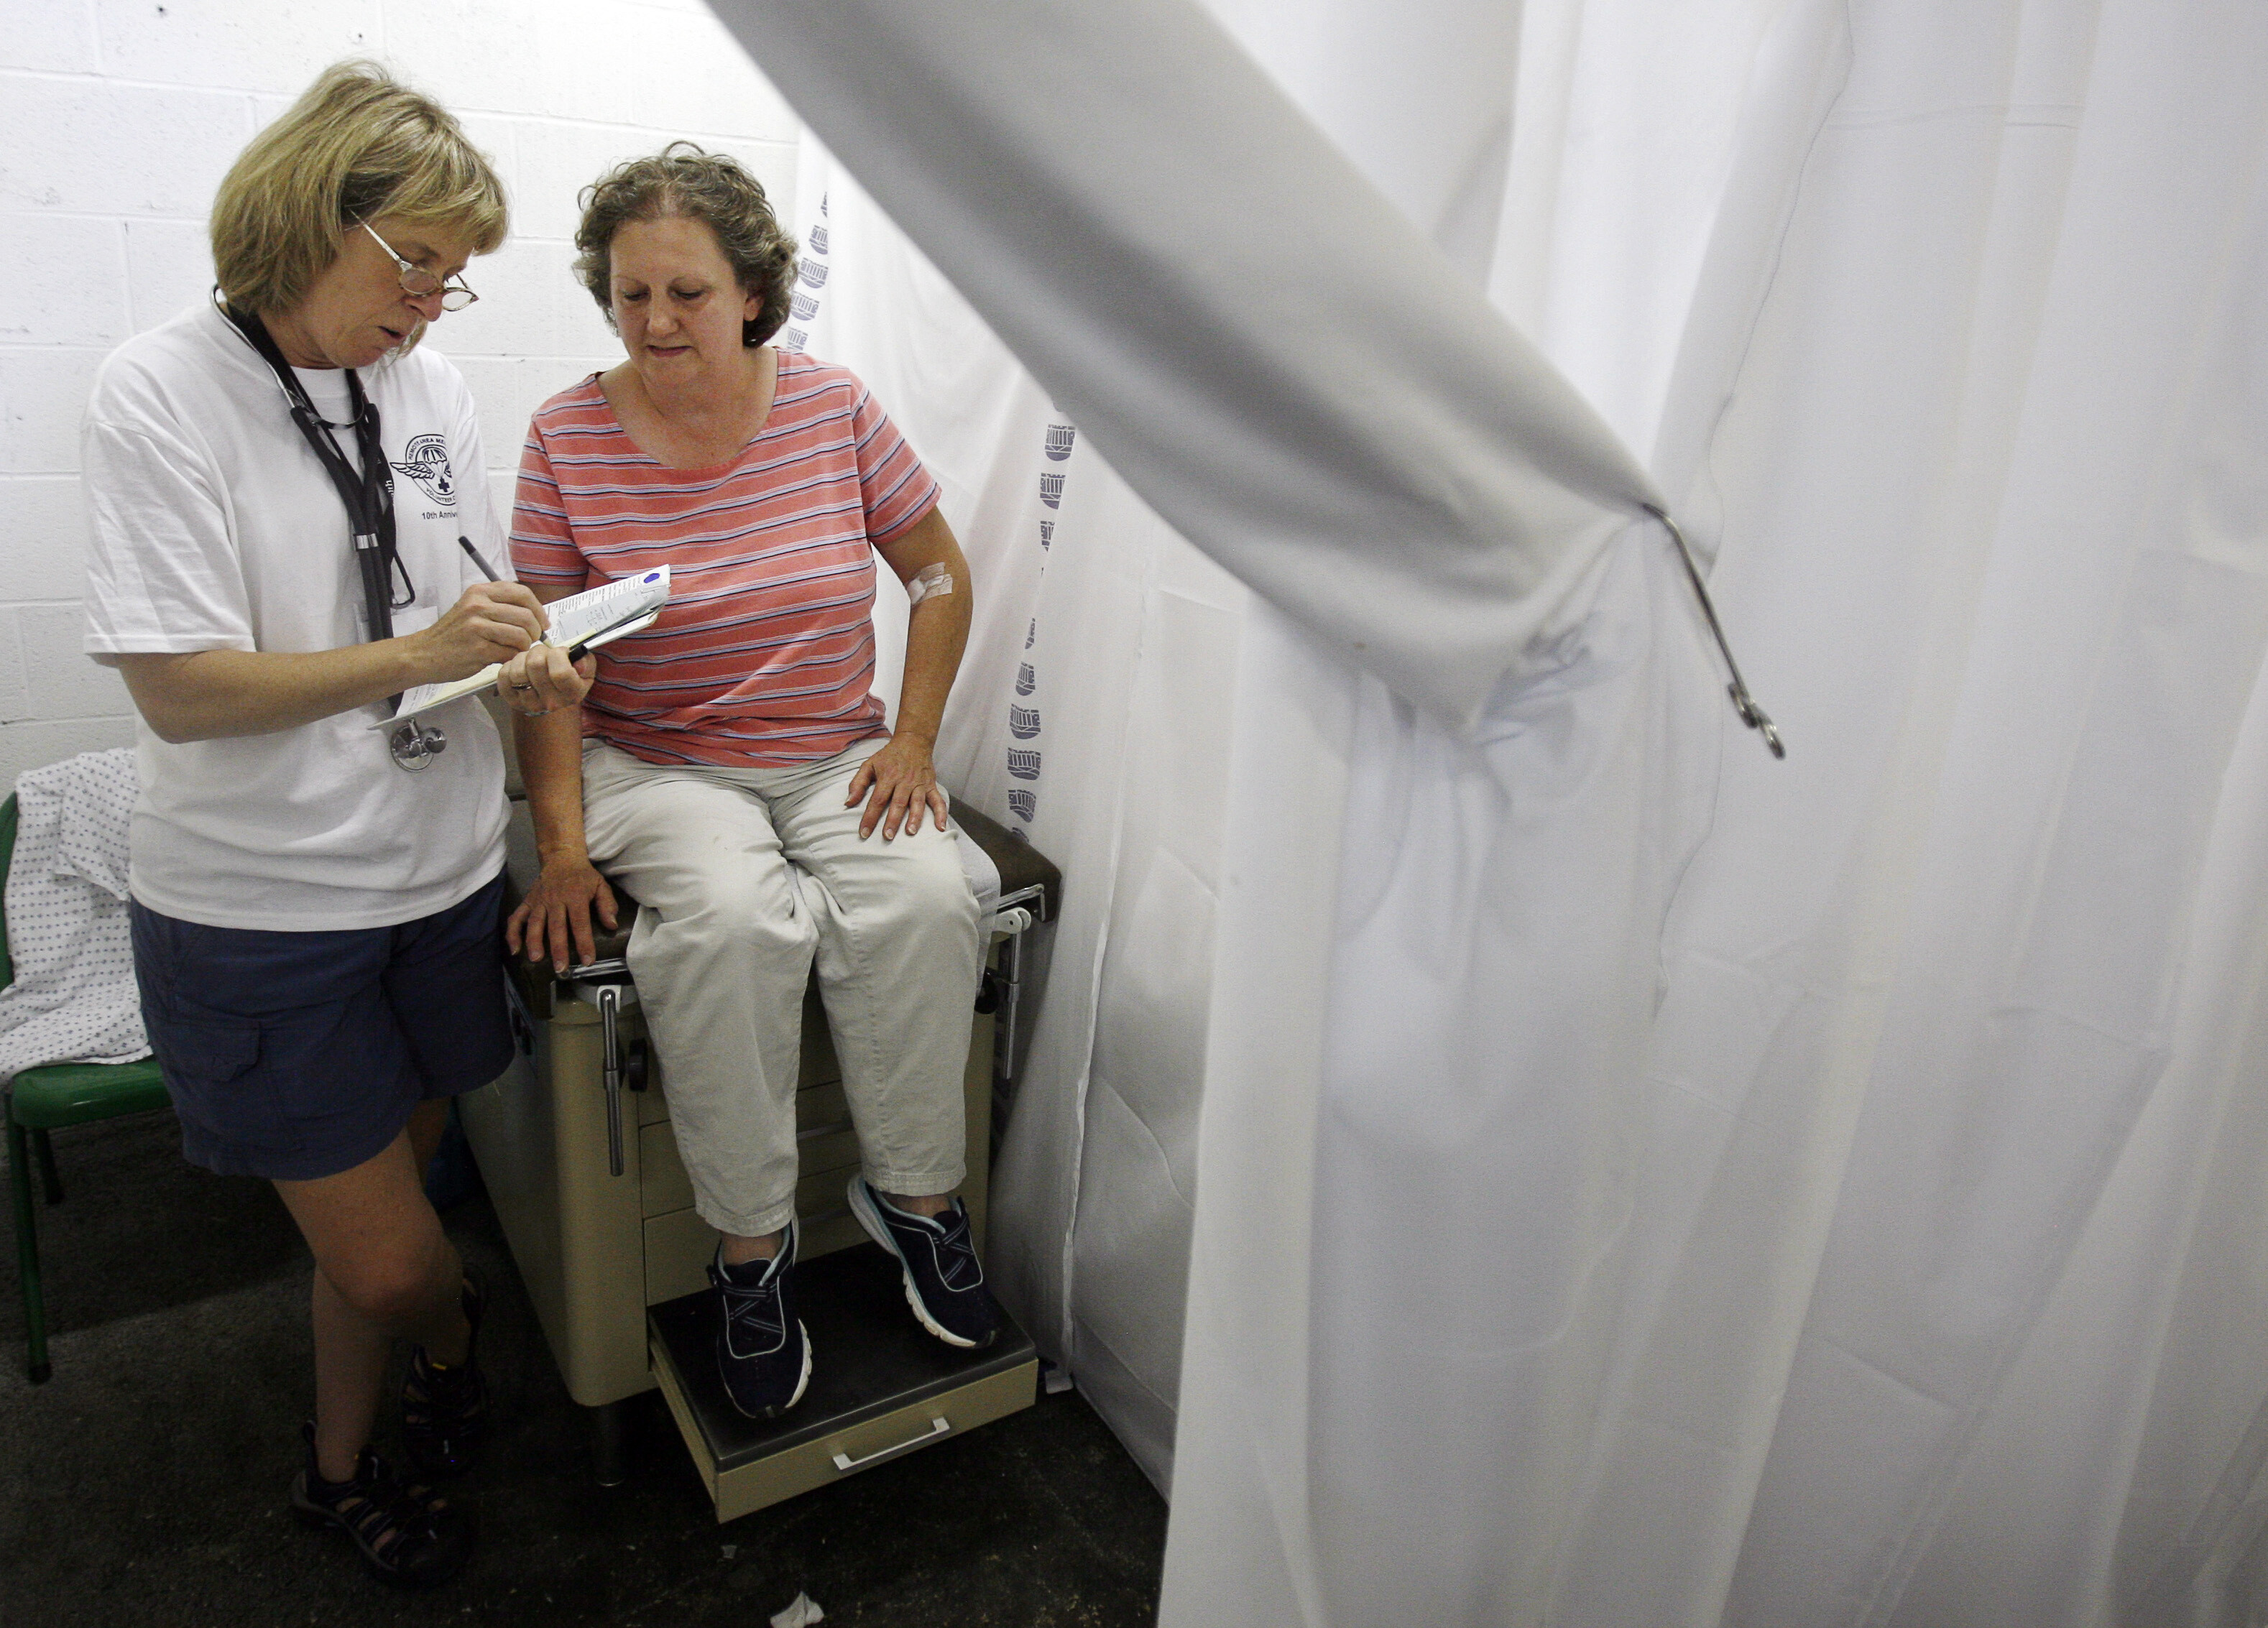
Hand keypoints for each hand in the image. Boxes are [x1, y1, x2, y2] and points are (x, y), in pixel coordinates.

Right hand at [414, 582, 546, 681]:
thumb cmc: (454, 634)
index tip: (543, 623)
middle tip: (528, 641)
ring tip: (512, 649)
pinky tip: (500, 657)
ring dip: (523, 647)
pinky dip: (511, 658)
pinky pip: (510, 653)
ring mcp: (477, 627)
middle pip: (526, 616)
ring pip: (522, 636)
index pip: (522, 593)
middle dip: (534, 632)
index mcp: (480, 592)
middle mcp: (478, 605)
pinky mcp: (477, 649)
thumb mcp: (473, 609)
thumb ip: (500, 607)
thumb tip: (536, 616)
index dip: (539, 610)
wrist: (424, 653)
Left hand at [497, 646, 595, 717]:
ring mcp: (529, 704)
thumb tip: (578, 664)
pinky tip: (519, 667)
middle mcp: (551, 703)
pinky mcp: (512, 701)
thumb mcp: (586, 668)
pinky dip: (509, 666)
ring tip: (530, 660)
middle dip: (538, 651)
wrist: (553, 695)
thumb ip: (586, 662)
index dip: (557, 655)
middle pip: (535, 666)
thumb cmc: (570, 676)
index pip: (560, 673)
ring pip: (517, 671)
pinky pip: (504, 676)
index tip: (558, 653)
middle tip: (542, 654)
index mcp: (572, 694)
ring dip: (522, 658)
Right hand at [505, 853, 619, 971]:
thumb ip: (607, 905)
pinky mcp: (527, 901)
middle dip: (558, 949)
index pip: (580, 923)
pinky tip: (514, 949)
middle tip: (560, 967)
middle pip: (556, 926)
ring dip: (534, 942)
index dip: (584, 943)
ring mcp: (539, 901)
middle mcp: (555, 899)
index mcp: (575, 896)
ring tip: (536, 959)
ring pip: (535, 923)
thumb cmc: (583, 876)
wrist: (561, 858)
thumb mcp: (600, 885)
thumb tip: (612, 925)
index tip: (588, 960)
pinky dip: (513, 933)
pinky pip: (517, 918)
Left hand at [846, 733, 949, 840]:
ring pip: (917, 803)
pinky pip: (938, 800)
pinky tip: (940, 827)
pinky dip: (941, 813)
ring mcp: (919, 784)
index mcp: (888, 777)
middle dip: (892, 821)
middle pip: (898, 803)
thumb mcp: (869, 765)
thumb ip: (857, 784)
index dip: (870, 817)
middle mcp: (904, 781)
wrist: (913, 741)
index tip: (864, 833)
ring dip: (915, 818)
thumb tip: (848, 803)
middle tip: (887, 836)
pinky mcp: (931, 785)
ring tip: (910, 832)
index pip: (877, 800)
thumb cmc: (889, 756)